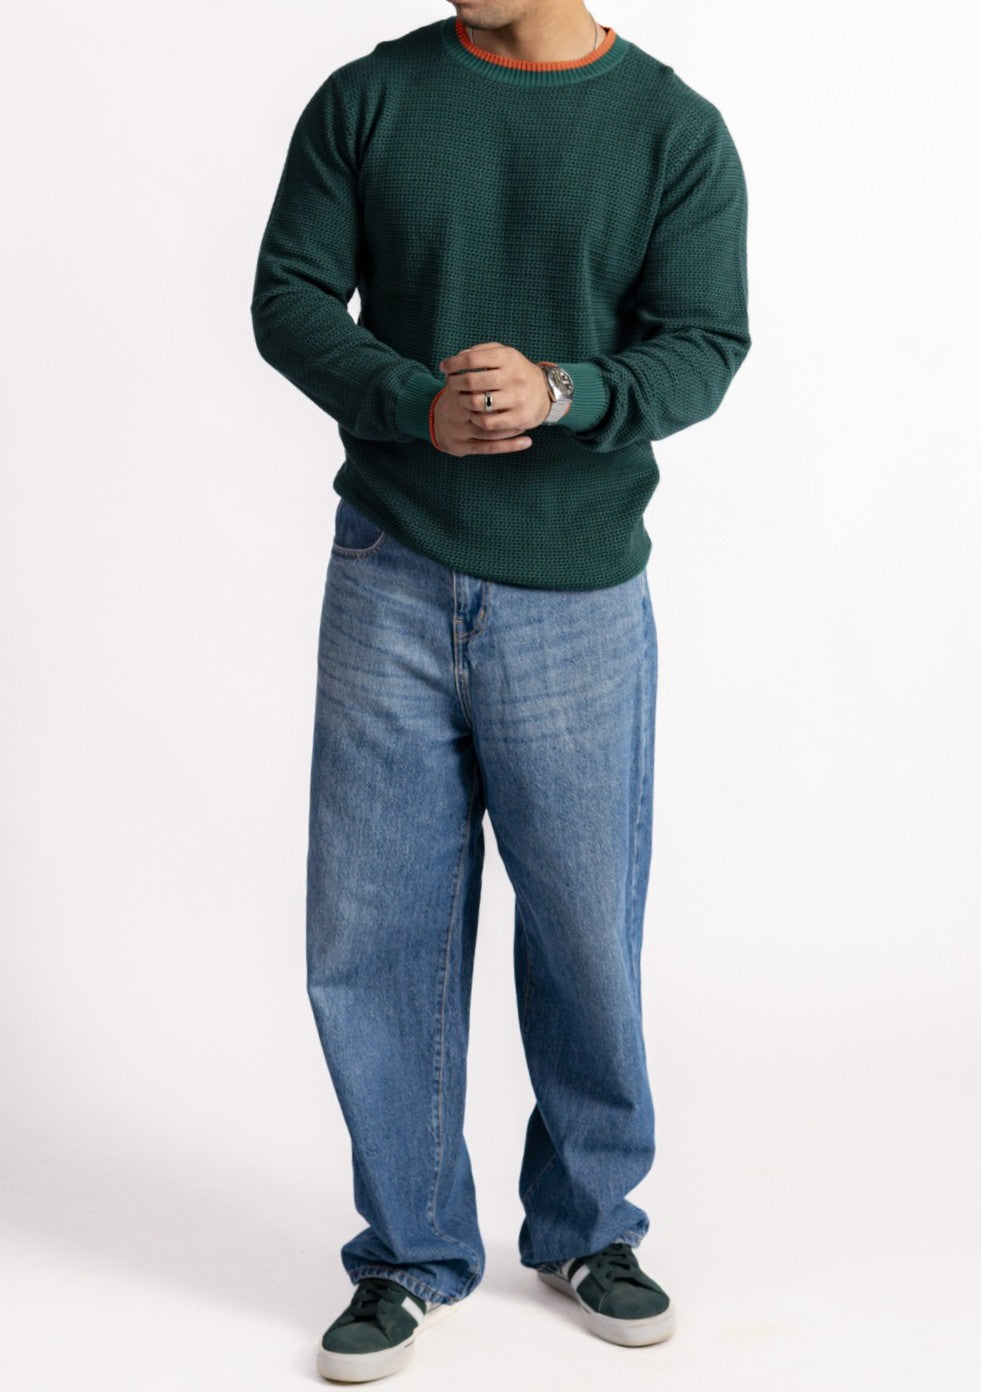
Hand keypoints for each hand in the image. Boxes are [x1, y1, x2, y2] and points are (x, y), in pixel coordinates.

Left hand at [432, 341, 551, 455]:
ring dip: (463, 401)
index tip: (444, 367)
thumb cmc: (516, 371)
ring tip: (462, 399)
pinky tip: (474, 414)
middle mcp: (514, 377)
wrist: (545, 392)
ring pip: (477, 403)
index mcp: (508, 357)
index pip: (471, 359)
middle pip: (471, 381)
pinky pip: (487, 422)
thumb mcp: (504, 354)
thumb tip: (458, 357)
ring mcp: (517, 398)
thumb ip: (481, 351)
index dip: (453, 364)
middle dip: (455, 383)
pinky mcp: (519, 418)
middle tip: (450, 384)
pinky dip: (476, 418)